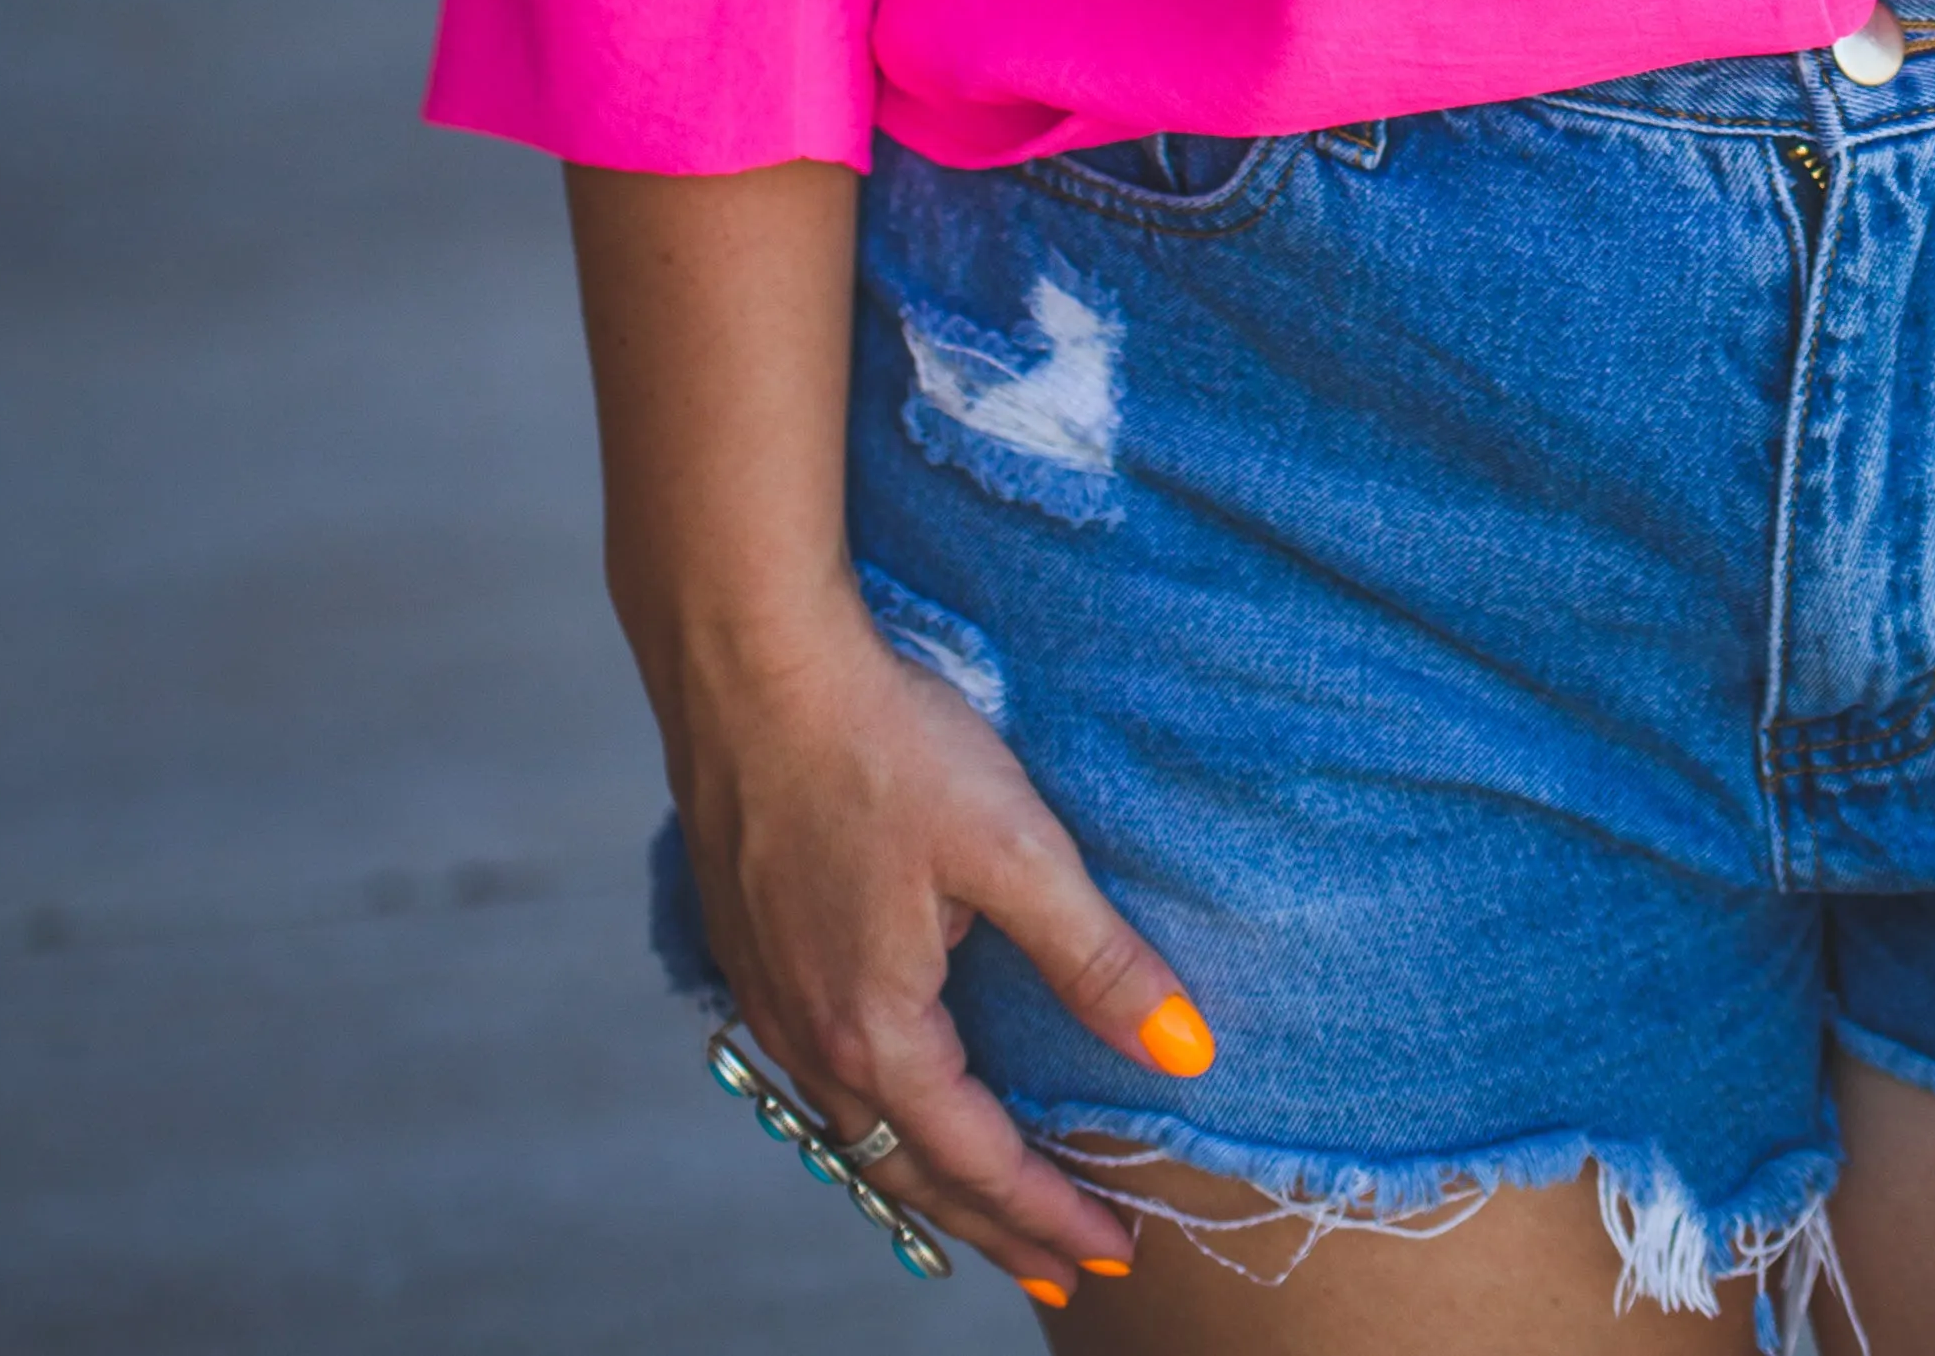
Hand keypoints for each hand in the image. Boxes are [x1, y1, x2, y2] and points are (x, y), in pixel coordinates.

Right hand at [667, 587, 1212, 1294]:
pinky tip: (892, 1098)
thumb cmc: (884, 743)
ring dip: (927, 1179)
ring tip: (985, 1210)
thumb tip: (1186, 1053)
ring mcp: (768, 998)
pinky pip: (817, 1078)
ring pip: (855, 1131)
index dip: (1050, 1211)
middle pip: (910, 1171)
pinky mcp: (750, 950)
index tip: (1113, 1249)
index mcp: (877, 1030)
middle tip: (1061, 1268)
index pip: (978, 1161)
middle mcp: (810, 1038)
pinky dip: (874, 1119)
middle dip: (992, 1226)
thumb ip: (1096, 958)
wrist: (749, 666)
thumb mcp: (1015, 846)